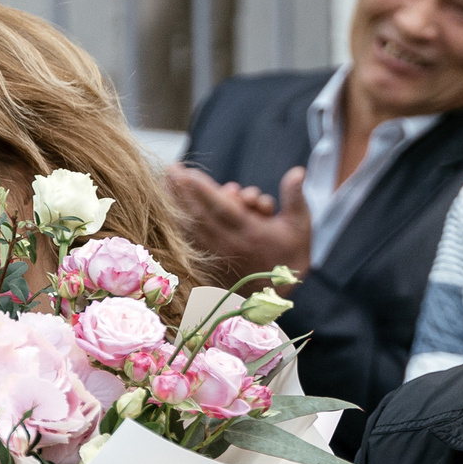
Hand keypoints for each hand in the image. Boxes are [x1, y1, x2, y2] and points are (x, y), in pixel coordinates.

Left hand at [167, 163, 309, 286]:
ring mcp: (216, 254)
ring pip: (190, 226)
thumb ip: (295, 197)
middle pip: (200, 214)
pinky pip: (187, 239)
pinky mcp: (207, 261)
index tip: (188, 174)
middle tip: (171, 168)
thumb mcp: (300, 225)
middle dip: (183, 190)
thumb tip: (298, 171)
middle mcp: (230, 244)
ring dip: (175, 203)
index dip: (204, 191)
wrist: (277, 295)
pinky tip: (167, 207)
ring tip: (163, 183)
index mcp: (251, 233)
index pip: (223, 209)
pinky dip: (176, 221)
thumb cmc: (289, 256)